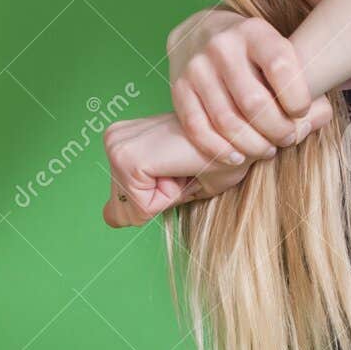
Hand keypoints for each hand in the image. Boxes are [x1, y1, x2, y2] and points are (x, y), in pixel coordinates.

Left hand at [103, 112, 244, 226]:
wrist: (244, 130)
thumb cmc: (222, 152)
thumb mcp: (176, 180)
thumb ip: (142, 198)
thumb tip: (107, 219)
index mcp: (122, 139)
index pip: (121, 203)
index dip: (160, 199)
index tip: (181, 169)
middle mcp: (113, 138)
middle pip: (123, 209)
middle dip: (161, 199)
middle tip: (186, 168)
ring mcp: (115, 146)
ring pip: (134, 210)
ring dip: (167, 196)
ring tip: (186, 166)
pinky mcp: (125, 158)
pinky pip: (141, 207)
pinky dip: (168, 197)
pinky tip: (183, 167)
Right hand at [170, 16, 328, 161]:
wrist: (201, 32)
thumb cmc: (253, 52)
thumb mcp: (277, 50)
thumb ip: (299, 80)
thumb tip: (322, 115)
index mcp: (254, 31)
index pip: (281, 67)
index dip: (296, 98)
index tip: (301, 112)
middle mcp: (222, 46)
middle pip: (254, 102)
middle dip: (277, 129)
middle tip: (288, 138)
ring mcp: (197, 67)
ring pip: (228, 121)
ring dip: (252, 144)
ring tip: (267, 149)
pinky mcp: (178, 88)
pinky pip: (198, 128)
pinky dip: (219, 149)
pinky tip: (238, 157)